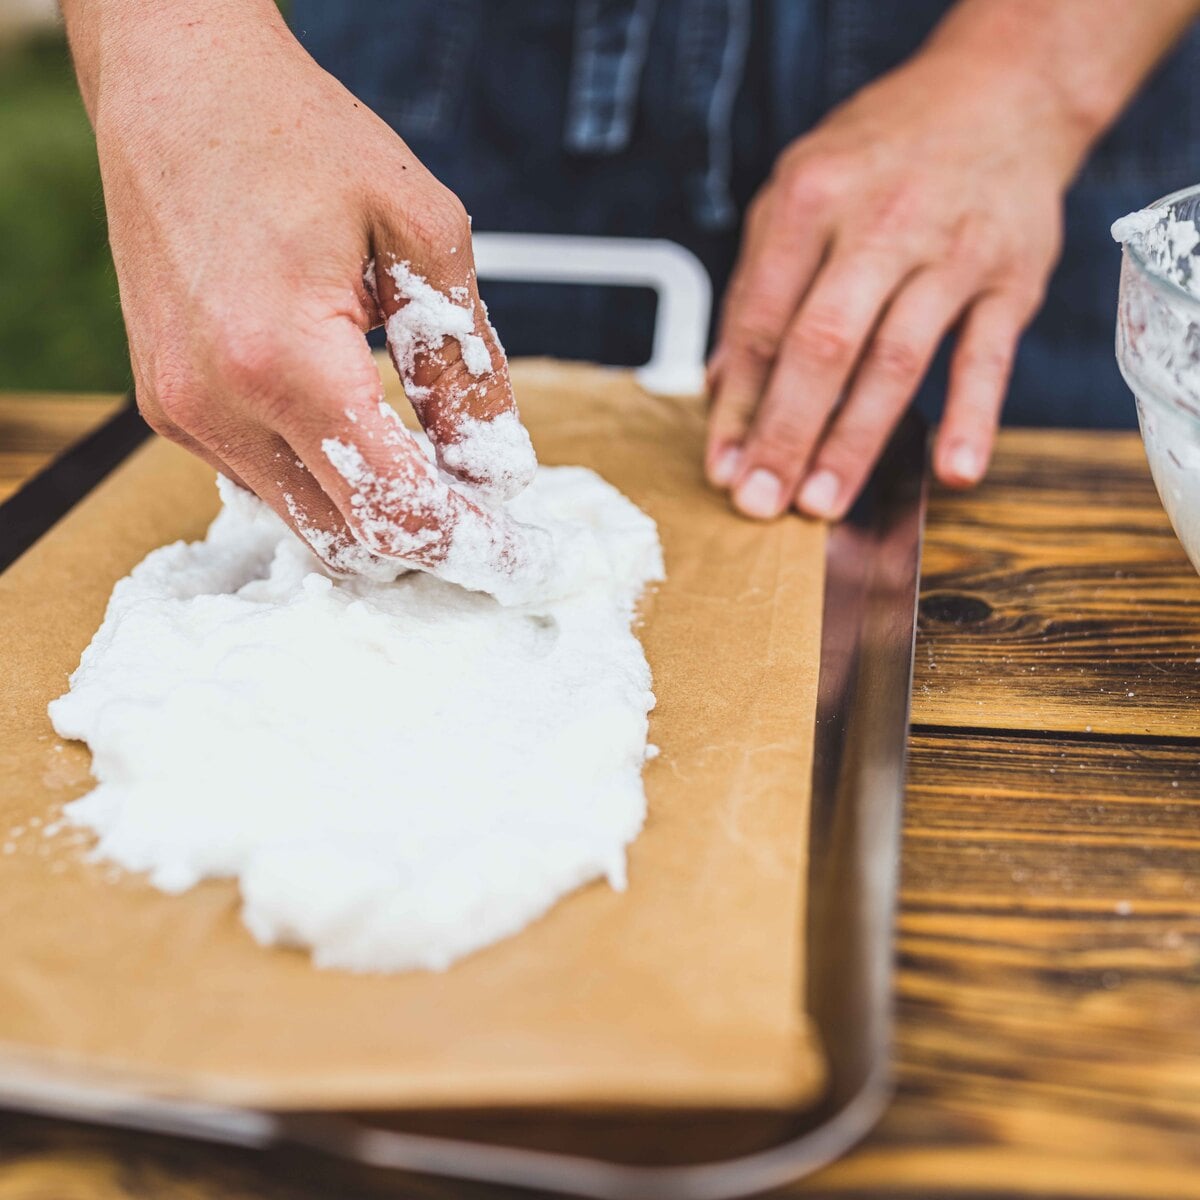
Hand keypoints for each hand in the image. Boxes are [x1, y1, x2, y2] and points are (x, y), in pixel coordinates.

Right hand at [83, 2, 540, 591]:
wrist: (174, 82)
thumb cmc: (296, 134)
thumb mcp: (420, 228)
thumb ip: (463, 360)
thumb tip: (495, 459)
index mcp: (286, 362)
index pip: (395, 507)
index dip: (465, 542)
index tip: (514, 553)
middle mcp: (218, 405)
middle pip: (348, 538)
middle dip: (426, 542)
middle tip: (485, 520)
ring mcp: (183, 412)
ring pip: (302, 521)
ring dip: (373, 515)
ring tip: (434, 475)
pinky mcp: (167, 406)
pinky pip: (262, 482)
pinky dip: (322, 482)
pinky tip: (364, 438)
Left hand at [706, 44, 1081, 520]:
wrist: (1001, 92)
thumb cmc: (882, 154)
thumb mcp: (797, 192)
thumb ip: (758, 287)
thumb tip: (722, 386)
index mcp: (811, 200)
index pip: (762, 322)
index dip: (738, 404)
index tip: (721, 467)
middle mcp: (880, 223)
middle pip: (822, 347)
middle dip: (785, 434)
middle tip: (761, 503)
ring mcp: (951, 253)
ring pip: (896, 362)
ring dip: (855, 442)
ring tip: (822, 504)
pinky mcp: (1011, 279)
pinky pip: (989, 357)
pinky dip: (972, 417)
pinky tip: (953, 473)